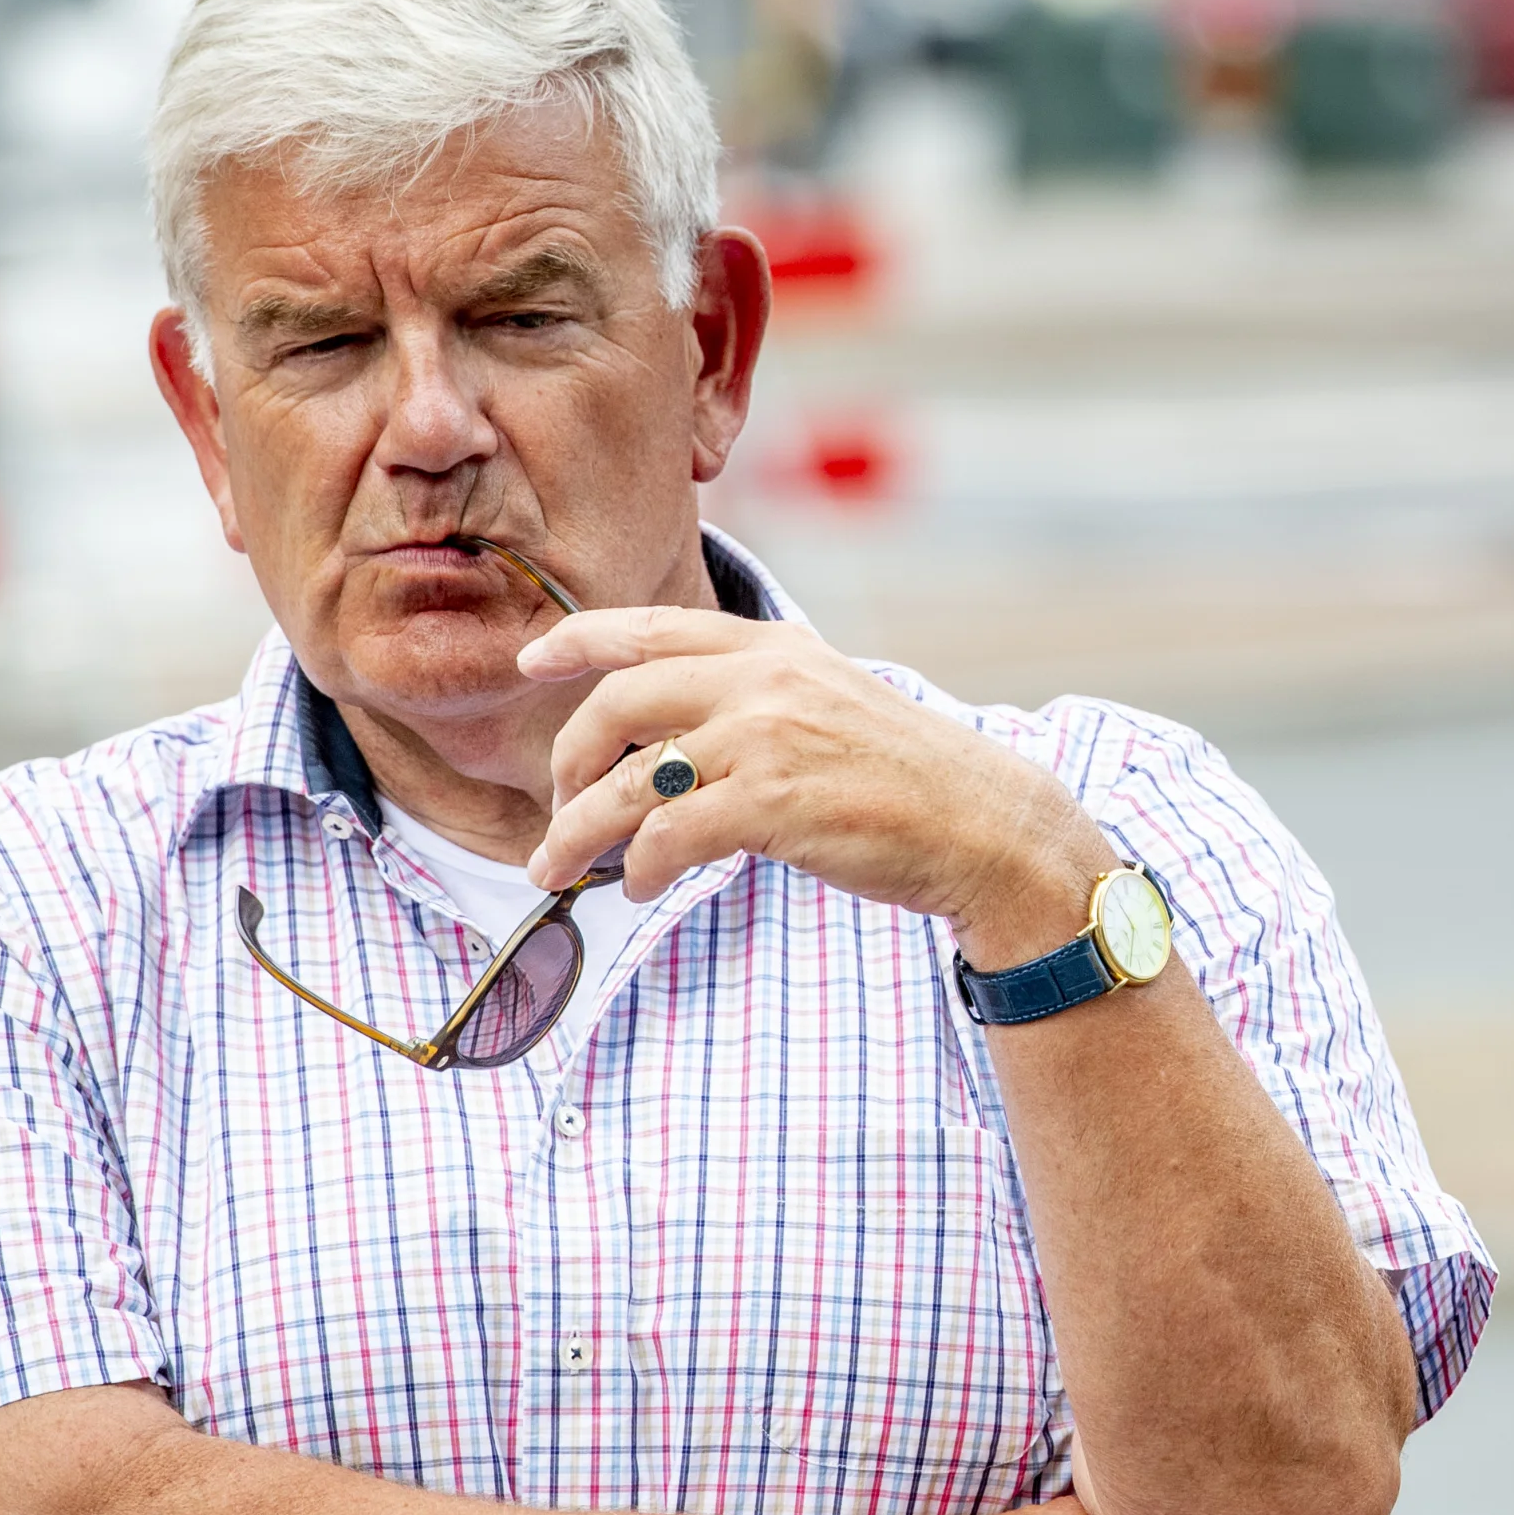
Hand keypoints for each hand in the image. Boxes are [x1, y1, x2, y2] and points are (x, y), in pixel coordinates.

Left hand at [518, 610, 1108, 964]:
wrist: (983, 823)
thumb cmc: (908, 778)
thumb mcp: (831, 701)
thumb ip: (759, 696)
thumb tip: (677, 731)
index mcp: (775, 649)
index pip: (652, 627)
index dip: (577, 641)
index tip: (531, 660)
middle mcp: (763, 681)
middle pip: (617, 702)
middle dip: (568, 760)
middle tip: (558, 808)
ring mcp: (766, 739)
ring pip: (628, 780)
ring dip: (577, 832)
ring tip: (558, 868)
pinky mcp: (772, 803)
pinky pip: (665, 834)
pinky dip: (637, 867)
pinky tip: (641, 887)